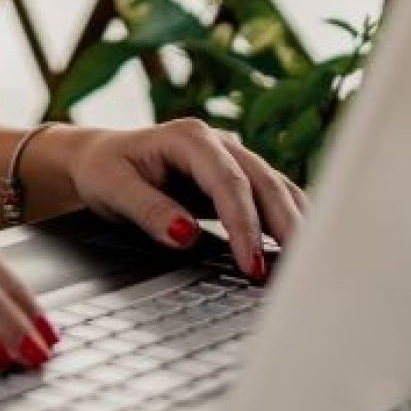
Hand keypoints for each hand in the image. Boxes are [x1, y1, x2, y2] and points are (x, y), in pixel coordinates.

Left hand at [66, 121, 306, 279]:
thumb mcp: (113, 189)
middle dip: (283, 228)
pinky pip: (274, 199)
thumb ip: (149, 210)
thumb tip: (187, 235)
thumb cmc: (105, 170)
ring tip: (309, 265)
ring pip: (277, 189)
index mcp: (189, 138)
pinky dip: (289, 223)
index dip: (243, 224)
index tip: (249, 263)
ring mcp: (234, 159)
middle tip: (293, 273)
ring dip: (295, 225)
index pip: (228, 182)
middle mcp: (220, 143)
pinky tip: (300, 251)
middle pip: (265, 183)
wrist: (101, 158)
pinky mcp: (239, 180)